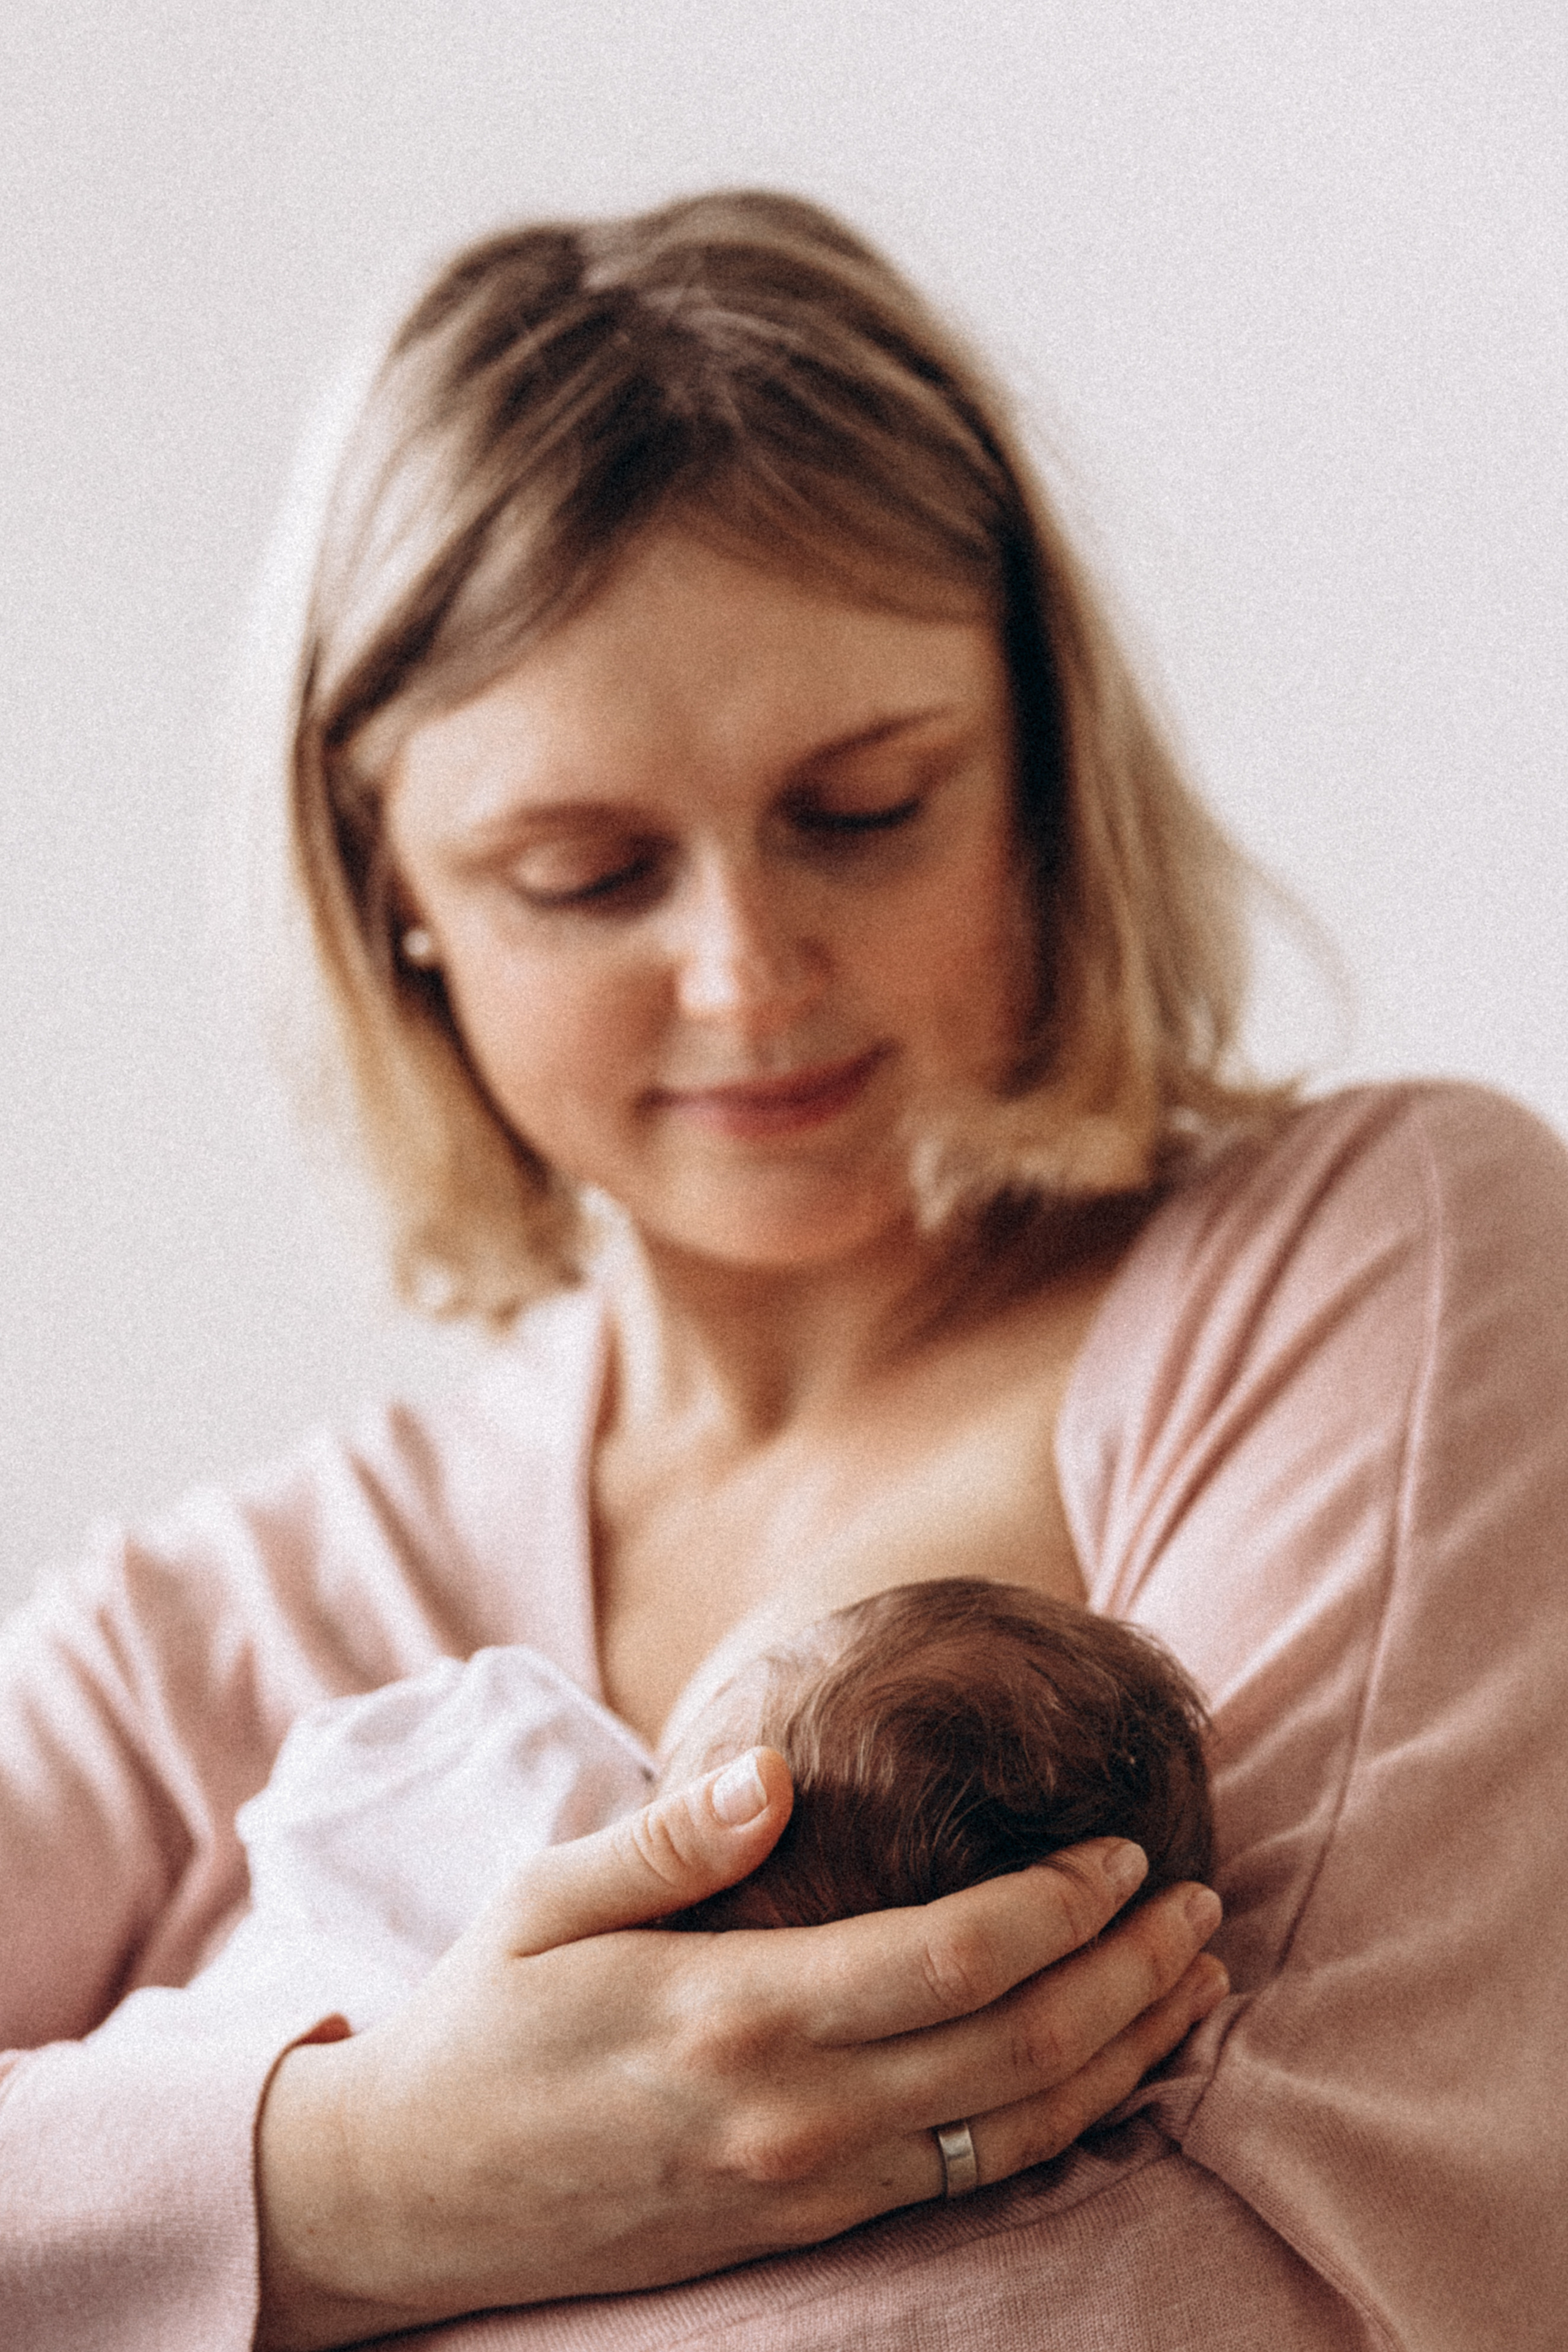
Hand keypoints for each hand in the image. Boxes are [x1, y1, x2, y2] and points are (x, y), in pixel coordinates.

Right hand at [255, 1748, 1225, 2349]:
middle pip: (1017, 2048)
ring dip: (1123, 2055)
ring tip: (1195, 1985)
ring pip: (1015, 2128)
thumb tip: (777, 1770)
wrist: (410, 2196)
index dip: (1060, 1906)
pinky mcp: (804, 2227)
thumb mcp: (546, 1902)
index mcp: (736, 2014)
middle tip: (1201, 1907)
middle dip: (1130, 1976)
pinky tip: (1106, 2076)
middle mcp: (794, 2115)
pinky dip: (1061, 2125)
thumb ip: (671, 1839)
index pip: (953, 1958)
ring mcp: (806, 2186)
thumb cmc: (482, 2025)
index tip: (1122, 1851)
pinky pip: (966, 2181)